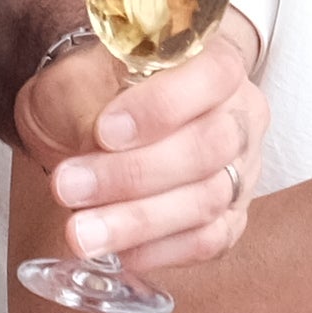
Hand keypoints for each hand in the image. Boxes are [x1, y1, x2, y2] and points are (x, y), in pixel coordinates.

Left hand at [18, 10, 270, 281]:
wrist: (88, 117)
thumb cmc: (89, 91)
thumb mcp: (74, 81)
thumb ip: (88, 106)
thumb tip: (95, 147)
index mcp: (213, 60)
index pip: (212, 76)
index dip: (162, 107)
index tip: (103, 132)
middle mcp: (240, 113)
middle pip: (210, 148)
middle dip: (134, 174)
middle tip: (69, 187)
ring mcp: (242, 168)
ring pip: (207, 201)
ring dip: (138, 221)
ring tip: (80, 231)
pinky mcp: (230, 217)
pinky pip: (208, 241)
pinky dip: (160, 250)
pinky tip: (117, 252)